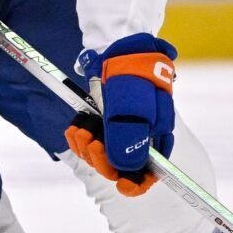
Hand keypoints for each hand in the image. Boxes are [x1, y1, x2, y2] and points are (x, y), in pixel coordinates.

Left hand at [63, 33, 176, 196]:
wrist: (117, 46)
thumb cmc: (132, 73)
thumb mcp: (133, 106)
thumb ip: (130, 139)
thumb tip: (127, 171)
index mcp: (155, 136)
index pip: (151, 171)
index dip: (138, 184)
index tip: (123, 186)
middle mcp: (139, 136)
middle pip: (121, 167)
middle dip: (103, 159)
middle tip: (93, 143)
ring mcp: (119, 129)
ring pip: (101, 155)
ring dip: (87, 147)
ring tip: (83, 129)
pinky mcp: (101, 121)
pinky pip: (87, 141)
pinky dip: (79, 136)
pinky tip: (77, 126)